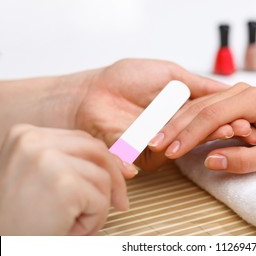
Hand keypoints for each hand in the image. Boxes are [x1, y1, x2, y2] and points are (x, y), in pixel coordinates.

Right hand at [0, 124, 136, 234]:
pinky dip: (94, 221)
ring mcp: (48, 160)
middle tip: (119, 202)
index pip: (81, 139)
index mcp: (25, 135)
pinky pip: (101, 201)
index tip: (115, 179)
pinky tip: (69, 229)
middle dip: (114, 178)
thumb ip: (71, 162)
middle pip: (96, 150)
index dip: (103, 162)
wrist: (3, 246)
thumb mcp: (42, 178)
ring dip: (97, 206)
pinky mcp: (64, 185)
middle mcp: (33, 141)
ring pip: (102, 177)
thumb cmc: (18, 221)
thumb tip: (120, 161)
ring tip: (72, 223)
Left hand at [71, 59, 228, 170]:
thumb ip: (196, 84)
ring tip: (222, 133)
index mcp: (181, 111)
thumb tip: (226, 88)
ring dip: (202, 141)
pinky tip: (181, 146)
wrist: (93, 91)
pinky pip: (149, 157)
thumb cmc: (127, 78)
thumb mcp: (170, 74)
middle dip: (222, 131)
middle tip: (241, 128)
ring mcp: (158, 143)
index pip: (209, 117)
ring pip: (182, 146)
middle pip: (201, 134)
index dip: (227, 117)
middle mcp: (173, 129)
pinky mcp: (137, 154)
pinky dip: (163, 154)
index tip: (245, 117)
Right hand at [148, 83, 255, 172]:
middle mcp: (240, 90)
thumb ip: (244, 160)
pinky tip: (170, 131)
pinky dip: (184, 120)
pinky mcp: (227, 98)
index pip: (212, 115)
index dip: (190, 134)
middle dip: (175, 127)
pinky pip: (201, 107)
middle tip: (154, 145)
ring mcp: (232, 92)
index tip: (172, 151)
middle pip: (199, 107)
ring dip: (175, 123)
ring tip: (156, 139)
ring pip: (196, 105)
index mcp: (252, 99)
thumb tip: (211, 161)